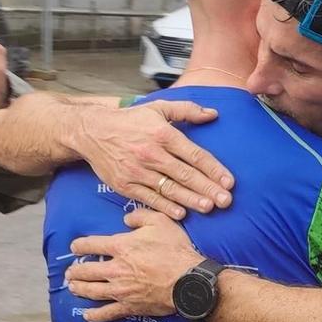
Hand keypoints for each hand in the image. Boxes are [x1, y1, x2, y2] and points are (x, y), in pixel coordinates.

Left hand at [66, 211, 202, 321]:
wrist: (189, 280)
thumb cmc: (175, 250)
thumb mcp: (160, 222)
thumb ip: (140, 217)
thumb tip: (126, 219)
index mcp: (120, 247)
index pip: (91, 245)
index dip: (79, 245)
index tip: (75, 246)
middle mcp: (115, 269)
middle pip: (86, 270)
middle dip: (75, 270)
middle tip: (70, 271)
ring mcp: (120, 290)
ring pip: (92, 291)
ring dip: (79, 289)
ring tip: (73, 287)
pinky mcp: (129, 306)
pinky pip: (107, 312)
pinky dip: (95, 315)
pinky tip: (87, 315)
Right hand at [72, 99, 234, 218]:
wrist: (92, 132)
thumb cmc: (130, 121)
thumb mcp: (158, 108)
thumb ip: (187, 110)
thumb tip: (213, 114)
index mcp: (163, 134)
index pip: (194, 154)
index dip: (214, 169)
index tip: (229, 181)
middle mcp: (151, 153)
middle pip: (185, 174)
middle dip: (208, 188)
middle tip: (226, 201)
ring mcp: (137, 171)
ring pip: (169, 188)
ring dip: (191, 200)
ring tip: (209, 207)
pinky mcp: (125, 184)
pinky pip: (149, 198)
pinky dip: (165, 207)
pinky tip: (181, 213)